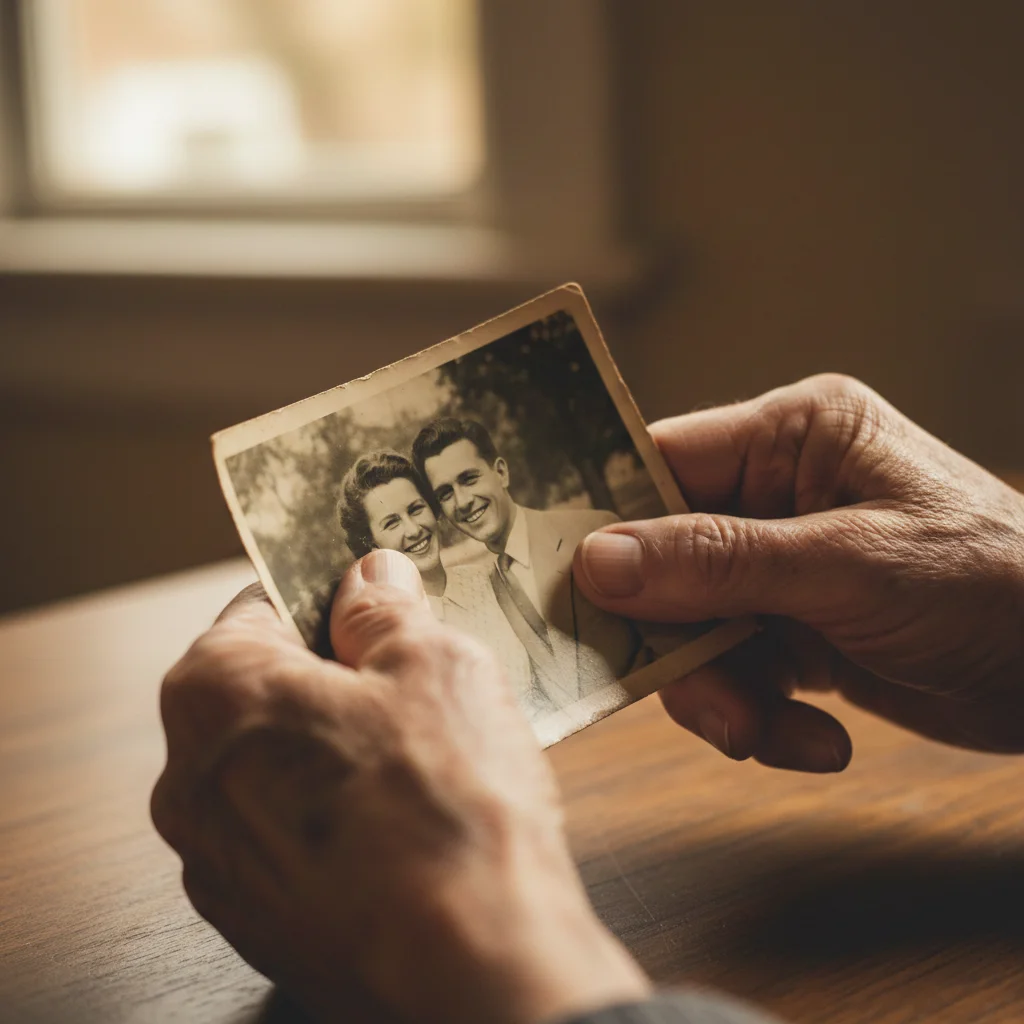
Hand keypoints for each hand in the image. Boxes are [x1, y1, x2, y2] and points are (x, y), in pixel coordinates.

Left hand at [152, 549, 647, 1023]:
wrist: (472, 966)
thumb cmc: (445, 803)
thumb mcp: (431, 662)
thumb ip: (384, 608)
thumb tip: (369, 578)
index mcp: (216, 693)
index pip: (261, 606)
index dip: (329, 597)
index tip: (377, 603)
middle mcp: (191, 780)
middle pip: (267, 692)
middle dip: (338, 677)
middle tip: (415, 682)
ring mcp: (220, 863)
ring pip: (283, 768)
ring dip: (340, 751)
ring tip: (424, 760)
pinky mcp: (259, 921)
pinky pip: (295, 838)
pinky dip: (340, 818)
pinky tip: (408, 822)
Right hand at [575, 374, 1023, 770]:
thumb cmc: (995, 582)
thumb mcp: (849, 567)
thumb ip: (718, 561)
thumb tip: (596, 562)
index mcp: (789, 438)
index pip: (657, 463)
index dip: (604, 522)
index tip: (565, 586)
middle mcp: (775, 494)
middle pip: (663, 559)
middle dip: (675, 639)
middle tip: (704, 699)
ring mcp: (783, 565)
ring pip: (692, 628)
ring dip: (720, 693)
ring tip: (765, 734)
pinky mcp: (796, 629)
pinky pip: (736, 671)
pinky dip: (760, 717)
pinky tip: (816, 742)